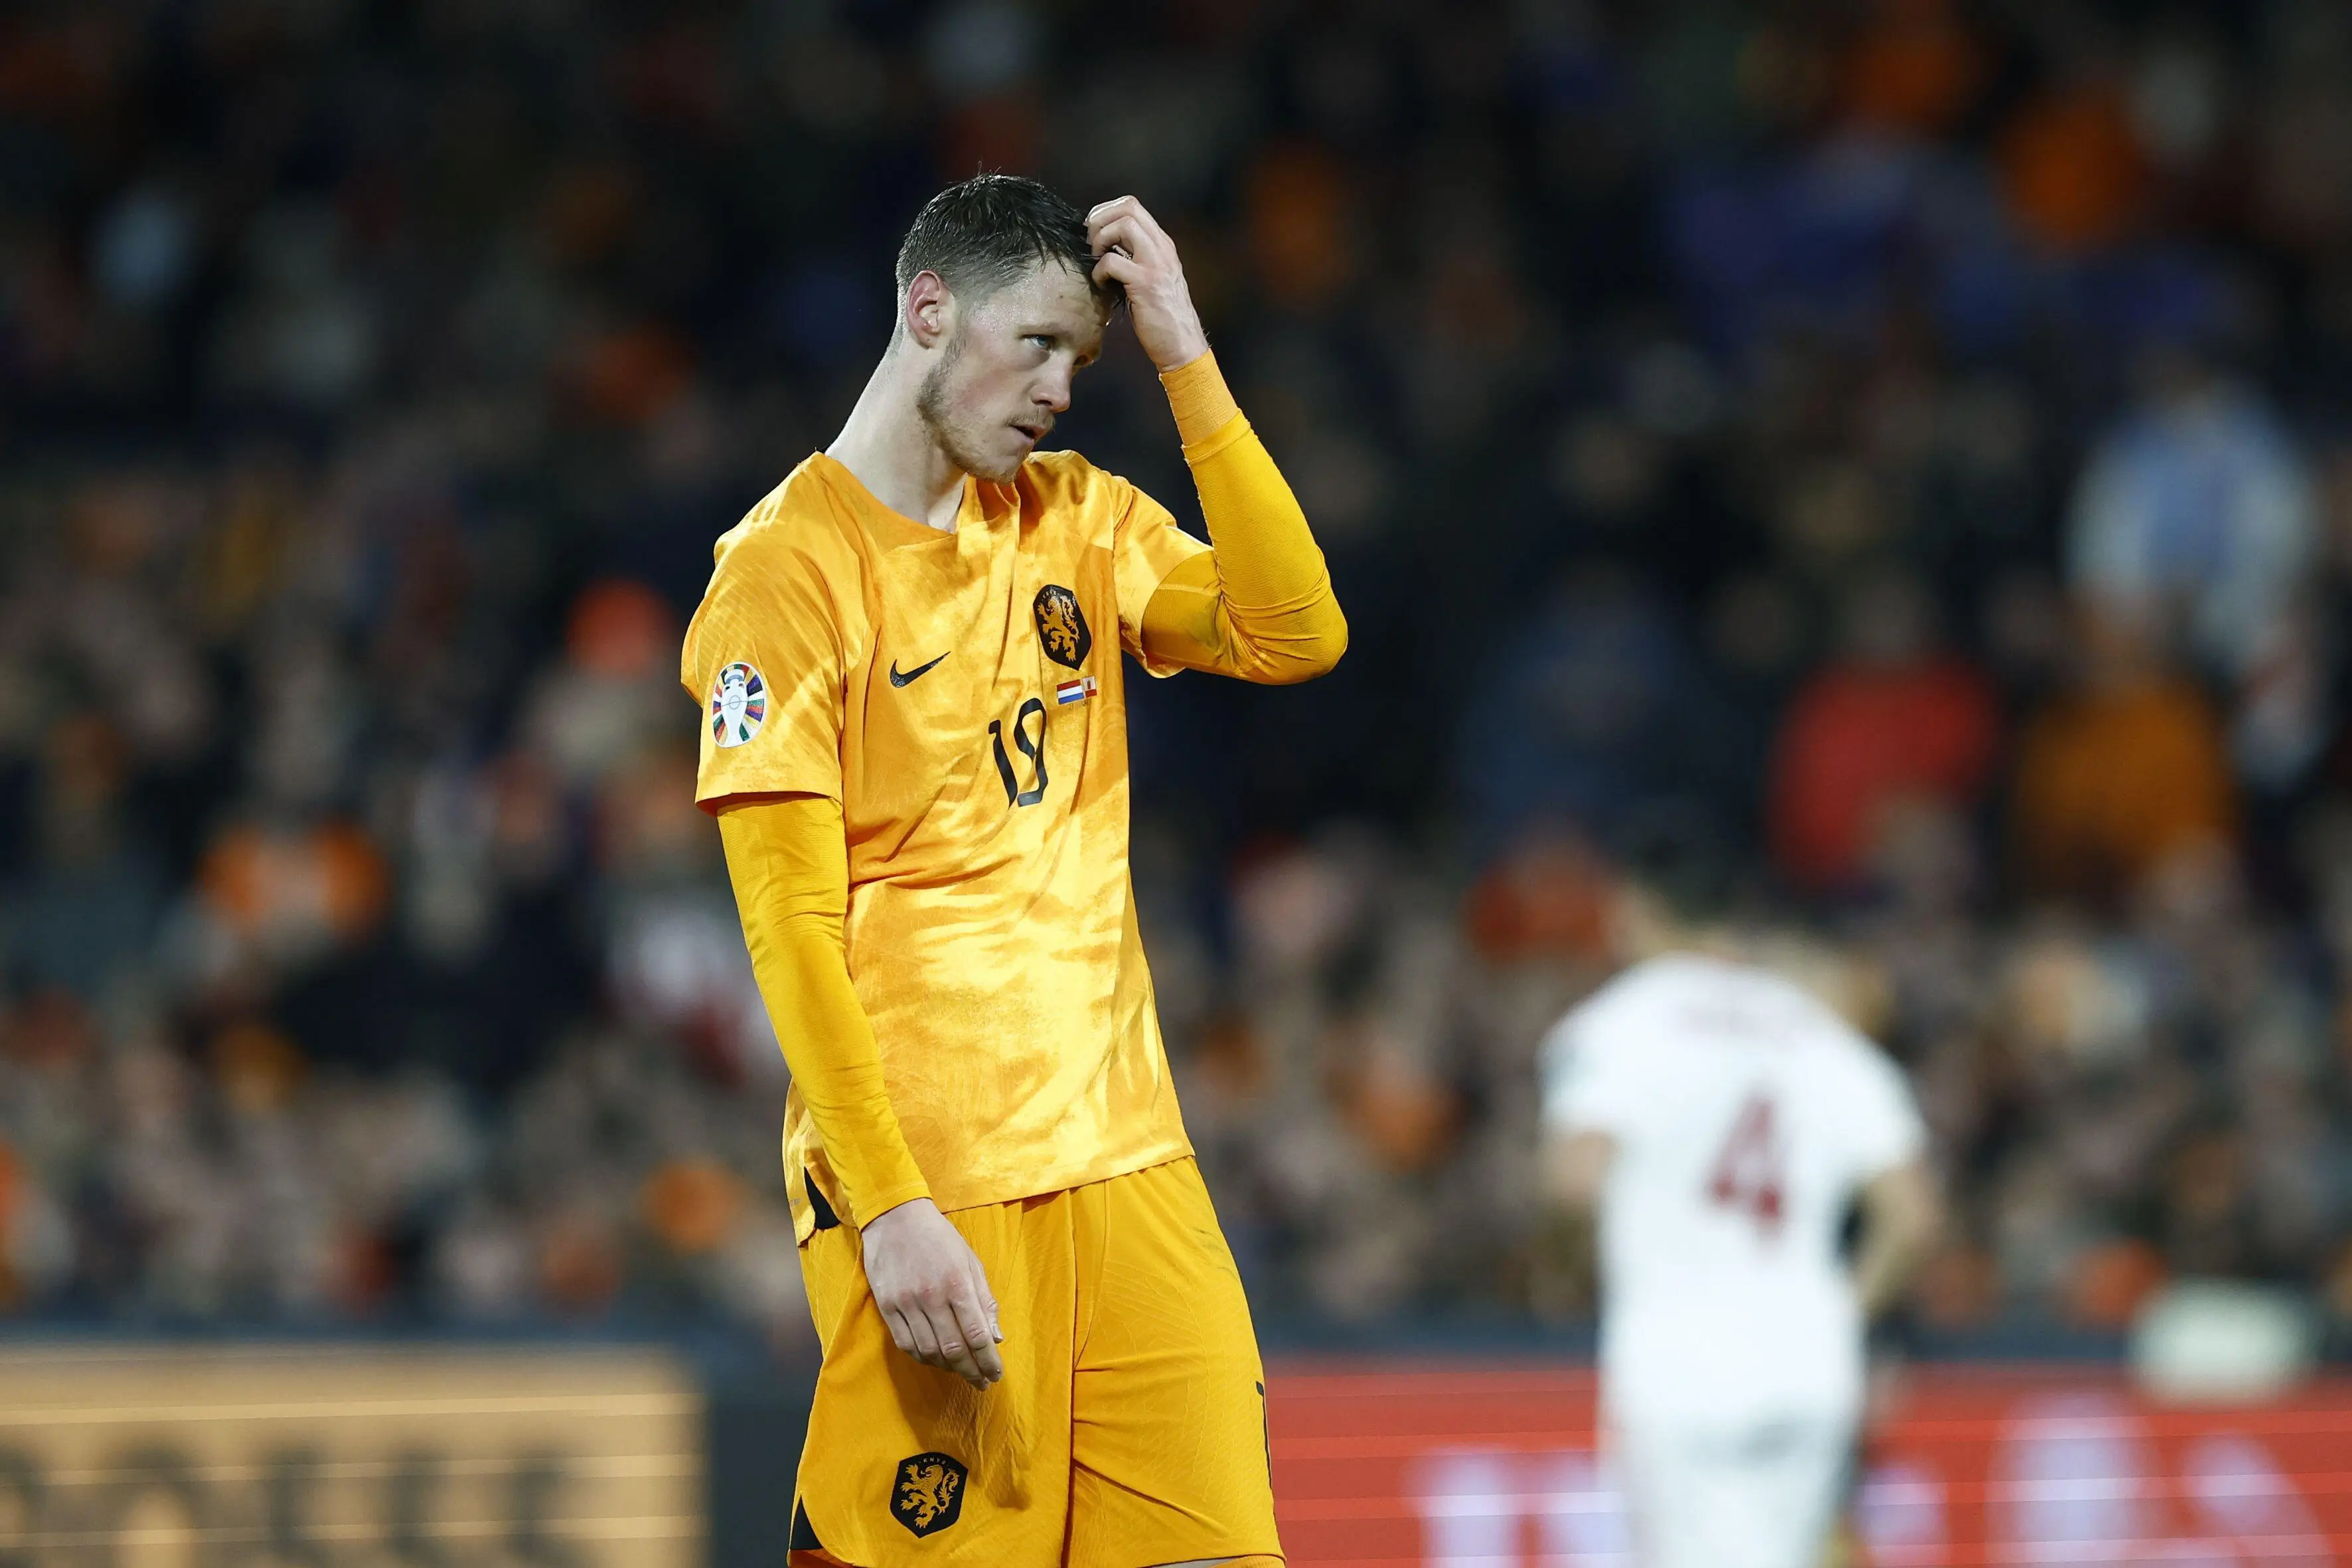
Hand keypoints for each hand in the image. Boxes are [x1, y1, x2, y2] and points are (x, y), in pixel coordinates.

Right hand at [860, 1198, 1003, 1388]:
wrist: (895, 1218)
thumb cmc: (939, 1238)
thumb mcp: (970, 1260)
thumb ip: (984, 1300)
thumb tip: (996, 1337)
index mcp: (957, 1283)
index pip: (977, 1334)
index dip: (988, 1360)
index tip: (996, 1374)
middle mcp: (931, 1296)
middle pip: (954, 1348)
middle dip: (971, 1371)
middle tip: (982, 1382)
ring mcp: (906, 1303)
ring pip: (930, 1351)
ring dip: (949, 1368)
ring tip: (961, 1372)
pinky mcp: (887, 1307)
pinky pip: (906, 1344)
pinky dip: (924, 1358)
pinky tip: (936, 1359)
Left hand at [1087, 195, 1211, 372]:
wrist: (1182, 345)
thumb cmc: (1162, 316)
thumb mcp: (1151, 278)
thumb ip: (1135, 257)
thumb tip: (1104, 244)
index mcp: (1162, 244)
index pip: (1132, 206)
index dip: (1106, 212)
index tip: (1094, 233)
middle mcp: (1162, 248)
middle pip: (1127, 206)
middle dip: (1100, 220)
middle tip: (1091, 244)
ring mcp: (1156, 264)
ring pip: (1123, 225)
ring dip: (1100, 239)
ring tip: (1096, 261)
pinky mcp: (1145, 284)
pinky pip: (1112, 261)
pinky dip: (1099, 270)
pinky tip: (1101, 284)